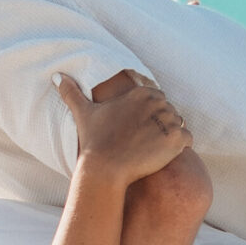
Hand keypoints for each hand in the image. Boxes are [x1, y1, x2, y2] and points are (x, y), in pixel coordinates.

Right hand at [55, 68, 190, 185]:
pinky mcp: (178, 138)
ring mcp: (169, 120)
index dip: (149, 115)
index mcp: (141, 93)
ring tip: (152, 149)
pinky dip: (180, 147)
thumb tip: (57, 75)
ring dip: (170, 136)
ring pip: (179, 124)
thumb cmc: (95, 142)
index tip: (138, 130)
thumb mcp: (83, 113)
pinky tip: (163, 155)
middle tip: (143, 142)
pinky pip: (188, 139)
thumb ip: (72, 92)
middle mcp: (158, 102)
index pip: (157, 98)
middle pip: (169, 111)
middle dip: (161, 125)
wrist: (106, 168)